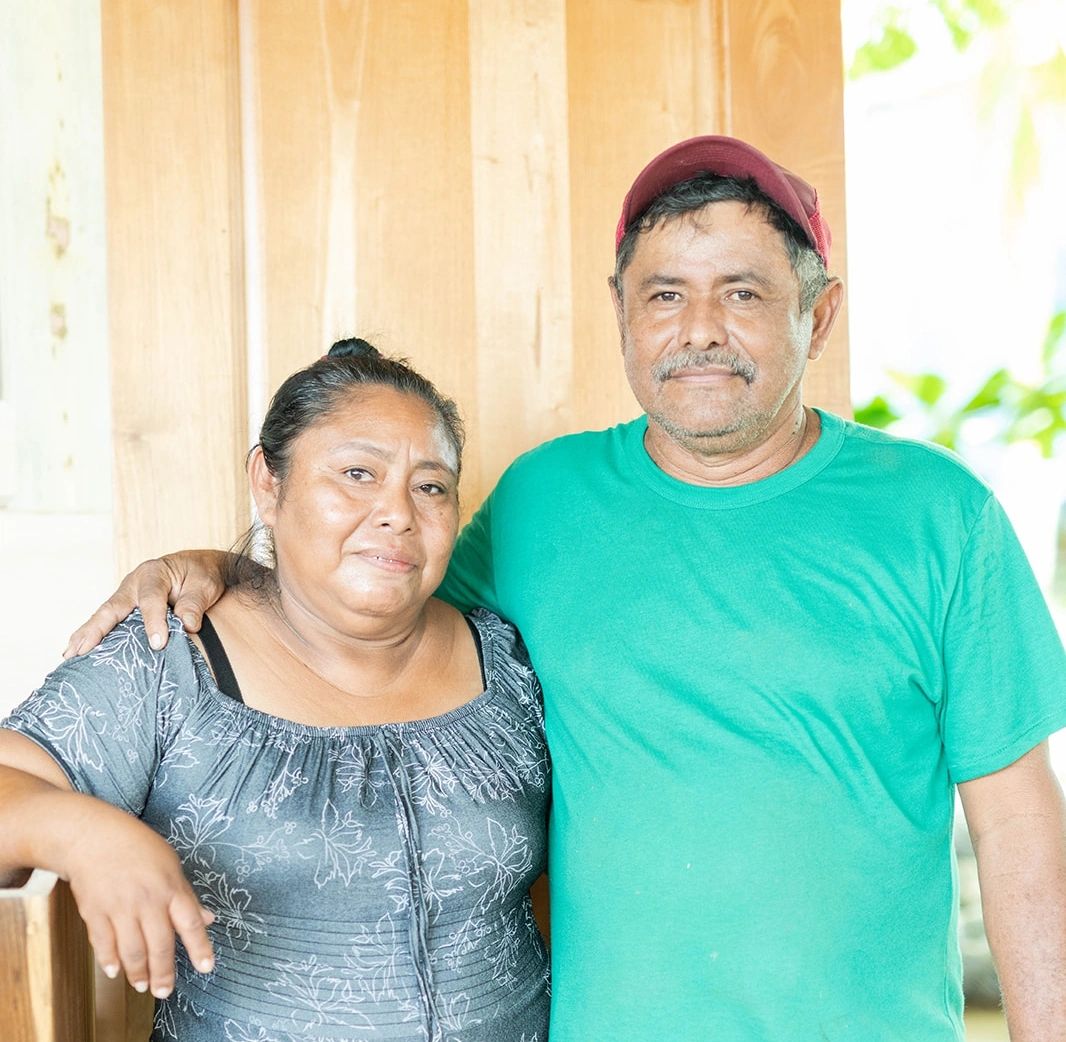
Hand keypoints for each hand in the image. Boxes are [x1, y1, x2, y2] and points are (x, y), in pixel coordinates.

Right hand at [62, 803, 215, 997]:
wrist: (94, 837)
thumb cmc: (137, 848)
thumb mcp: (170, 864)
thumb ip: (186, 896)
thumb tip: (207, 919)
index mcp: (170, 887)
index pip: (190, 923)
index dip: (200, 947)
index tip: (206, 967)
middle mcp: (147, 900)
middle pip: (160, 944)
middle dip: (163, 973)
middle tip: (165, 992)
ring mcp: (119, 907)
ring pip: (131, 950)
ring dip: (137, 972)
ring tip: (142, 985)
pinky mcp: (94, 912)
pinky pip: (103, 944)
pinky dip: (109, 960)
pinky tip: (114, 971)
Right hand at [63, 550, 230, 657]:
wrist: (199, 566)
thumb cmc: (202, 575)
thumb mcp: (205, 585)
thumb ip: (195, 604)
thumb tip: (188, 626)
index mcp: (154, 573)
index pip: (151, 599)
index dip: (154, 622)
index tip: (158, 644)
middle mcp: (134, 583)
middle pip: (112, 608)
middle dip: (96, 630)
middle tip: (80, 651)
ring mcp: (125, 595)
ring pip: (104, 616)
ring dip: (86, 635)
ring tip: (70, 655)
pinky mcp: (125, 607)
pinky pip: (107, 621)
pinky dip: (92, 635)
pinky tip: (79, 651)